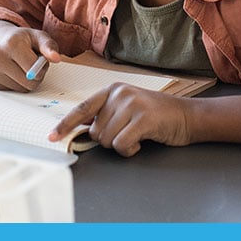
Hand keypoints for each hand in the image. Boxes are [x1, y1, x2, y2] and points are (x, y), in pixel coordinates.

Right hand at [0, 21, 65, 91]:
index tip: (38, 59)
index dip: (41, 67)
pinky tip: (9, 71)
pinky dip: (13, 84)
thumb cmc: (22, 39)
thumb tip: (56, 58)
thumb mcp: (39, 37)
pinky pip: (9, 92)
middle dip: (35, 76)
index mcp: (11, 43)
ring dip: (24, 81)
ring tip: (19, 67)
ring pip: (20, 89)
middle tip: (29, 64)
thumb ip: (49, 46)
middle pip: (28, 83)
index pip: (35, 70)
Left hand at [48, 83, 192, 156]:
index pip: (82, 108)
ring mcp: (132, 104)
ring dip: (120, 146)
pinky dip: (129, 150)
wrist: (188, 117)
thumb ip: (106, 115)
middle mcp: (119, 93)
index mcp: (112, 90)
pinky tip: (141, 142)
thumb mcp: (127, 108)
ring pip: (106, 139)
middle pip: (95, 131)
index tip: (53, 136)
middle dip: (108, 140)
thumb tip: (81, 129)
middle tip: (128, 133)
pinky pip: (121, 144)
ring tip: (137, 136)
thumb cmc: (156, 117)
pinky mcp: (143, 118)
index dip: (66, 124)